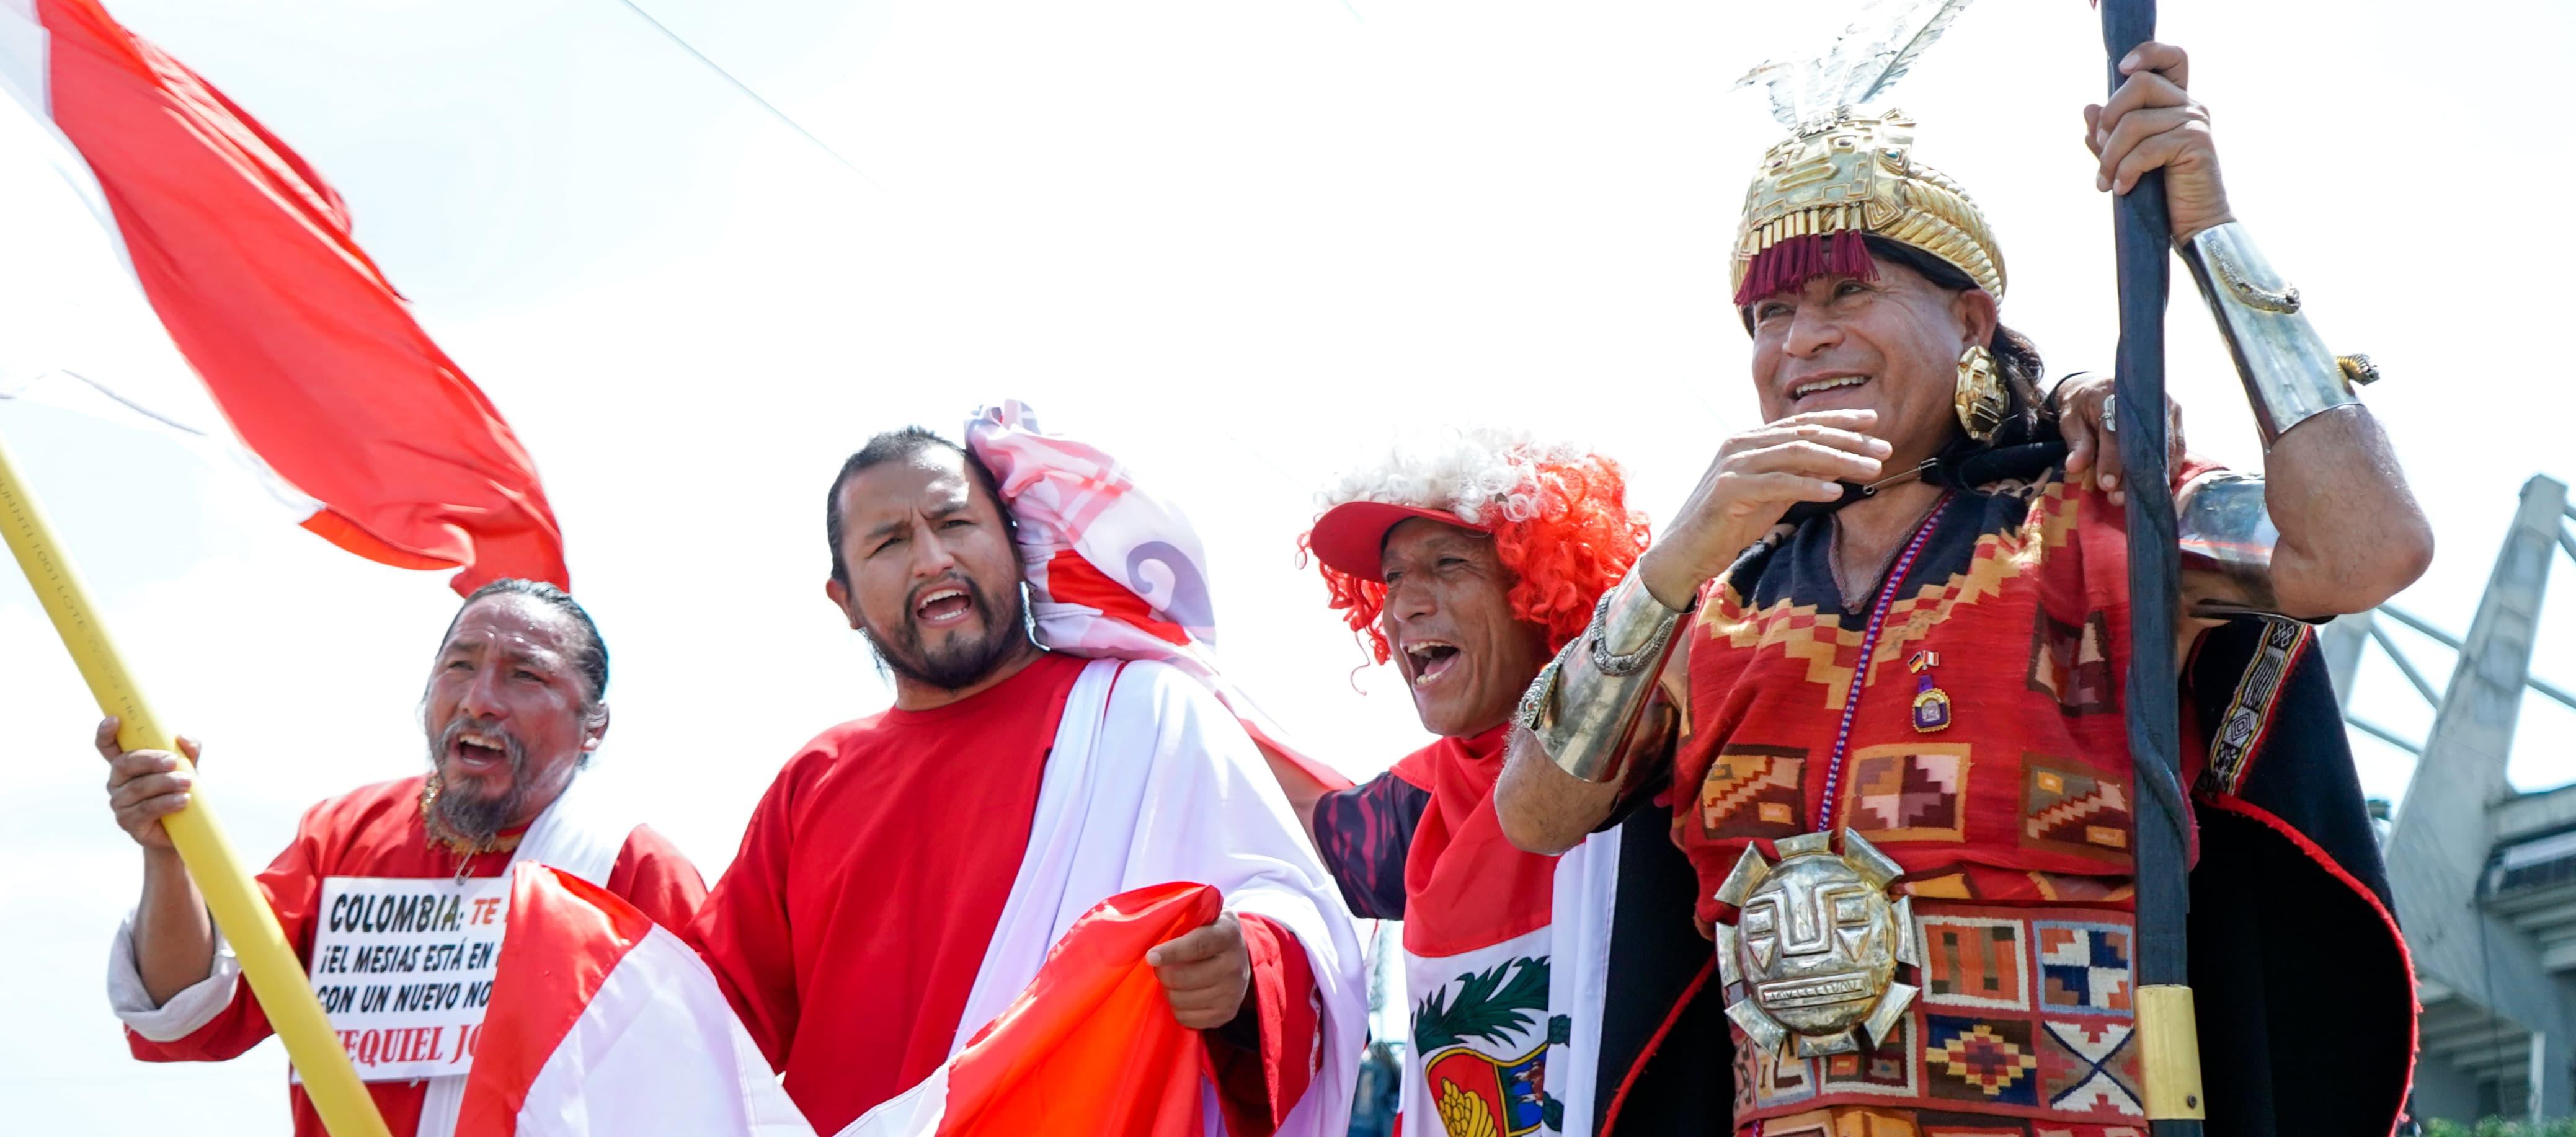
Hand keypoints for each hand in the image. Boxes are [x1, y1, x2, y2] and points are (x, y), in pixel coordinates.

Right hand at [99, 716, 199, 851]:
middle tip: (173, 761)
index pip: (108, 746)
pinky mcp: (129, 822)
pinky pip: (145, 810)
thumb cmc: (180, 790)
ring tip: (187, 783)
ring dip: (164, 783)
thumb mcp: (188, 766)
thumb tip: (182, 738)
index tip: (114, 719)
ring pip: (137, 787)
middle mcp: (117, 782)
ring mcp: (120, 803)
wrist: (184, 828)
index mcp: (127, 764)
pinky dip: (166, 803)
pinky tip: (183, 800)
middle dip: (149, 760)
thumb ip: (188, 749)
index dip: (106, 733)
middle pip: (124, 764)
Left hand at [1147, 911, 1251, 1030]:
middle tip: (1160, 966)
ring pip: (1180, 1000)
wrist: (1241, 956)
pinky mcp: (1227, 1014)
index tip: (1150, 957)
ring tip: (1174, 979)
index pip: (1197, 945)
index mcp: (1228, 934)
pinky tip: (1183, 994)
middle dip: (1163, 973)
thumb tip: (1150, 925)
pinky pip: (1186, 1018)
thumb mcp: (1205, 914)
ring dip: (1168, 990)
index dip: (1171, 952)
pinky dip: (1177, 1007)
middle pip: (1183, 978)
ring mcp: (1233, 993)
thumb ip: (1184, 915)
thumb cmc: (1210, 931)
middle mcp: (1235, 965)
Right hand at [1636, 409, 1888, 606]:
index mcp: (1749, 440)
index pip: (1801, 423)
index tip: (1874, 420)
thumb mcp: (1771, 495)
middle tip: (1884, 447)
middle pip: (1804, 435)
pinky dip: (1809, 486)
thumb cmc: (1727, 525)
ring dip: (1838, 460)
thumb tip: (1837, 464)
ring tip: (1871, 468)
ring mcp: (1732, 465)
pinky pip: (1777, 484)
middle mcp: (1740, 444)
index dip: (1840, 420)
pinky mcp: (1728, 490)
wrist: (1683, 552)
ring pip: (1795, 454)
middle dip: (1848, 439)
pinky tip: (1836, 492)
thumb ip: (1798, 476)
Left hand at [2055, 374, 2185, 505]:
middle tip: (2118, 498)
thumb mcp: (2071, 421)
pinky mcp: (2175, 416)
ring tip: (2136, 497)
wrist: (2098, 388)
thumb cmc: (2083, 407)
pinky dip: (2168, 466)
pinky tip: (2156, 485)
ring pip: (2165, 446)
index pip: (2114, 431)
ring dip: (2153, 475)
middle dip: (2133, 473)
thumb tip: (2074, 467)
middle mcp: (2145, 398)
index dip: (2111, 460)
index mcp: (2113, 394)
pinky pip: (2178, 446)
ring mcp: (2165, 406)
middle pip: (2144, 441)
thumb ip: (2077, 443)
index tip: (2106, 484)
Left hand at [2084, 41, 2233, 241]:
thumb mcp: (2124, 159)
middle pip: (2138, 85)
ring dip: (2110, 157)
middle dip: (2108, 119)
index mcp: (2174, 103)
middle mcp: (2188, 106)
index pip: (2171, 58)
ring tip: (2106, 182)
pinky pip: (2146, 149)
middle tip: (2100, 149)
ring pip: (2134, 122)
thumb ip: (2108, 134)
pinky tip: (2121, 189)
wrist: (2192, 225)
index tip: (2121, 69)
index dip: (2147, 53)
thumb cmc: (2159, 193)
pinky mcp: (2195, 144)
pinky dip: (2125, 172)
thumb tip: (2089, 107)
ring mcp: (2194, 123)